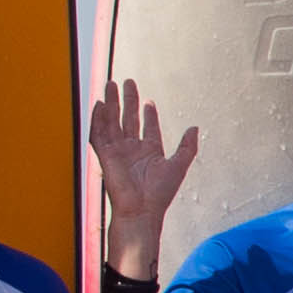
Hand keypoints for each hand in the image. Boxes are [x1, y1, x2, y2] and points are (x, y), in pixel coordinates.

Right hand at [87, 80, 199, 280]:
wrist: (141, 210)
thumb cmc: (160, 193)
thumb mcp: (178, 166)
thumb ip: (187, 147)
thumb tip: (194, 128)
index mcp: (150, 152)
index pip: (148, 127)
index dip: (149, 114)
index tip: (149, 101)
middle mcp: (132, 149)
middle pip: (128, 119)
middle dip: (127, 100)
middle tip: (127, 82)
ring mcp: (118, 151)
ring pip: (112, 121)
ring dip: (111, 103)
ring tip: (111, 84)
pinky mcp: (105, 155)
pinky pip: (99, 133)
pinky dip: (98, 119)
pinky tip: (99, 104)